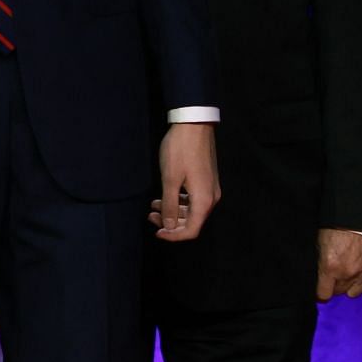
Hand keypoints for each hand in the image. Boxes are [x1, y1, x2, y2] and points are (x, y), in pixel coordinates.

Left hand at [149, 122, 218, 240]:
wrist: (194, 125)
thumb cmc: (180, 151)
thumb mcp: (170, 179)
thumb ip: (170, 205)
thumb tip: (170, 226)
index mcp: (204, 200)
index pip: (192, 230)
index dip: (174, 236)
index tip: (157, 233)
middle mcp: (211, 198)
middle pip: (192, 221)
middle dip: (170, 223)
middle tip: (150, 216)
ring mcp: (209, 188)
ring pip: (192, 210)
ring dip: (172, 211)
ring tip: (152, 206)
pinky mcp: (205, 180)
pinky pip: (193, 199)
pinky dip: (178, 201)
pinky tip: (163, 197)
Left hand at [316, 229, 361, 300]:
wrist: (360, 217)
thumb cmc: (335, 226)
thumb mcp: (319, 244)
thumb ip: (318, 262)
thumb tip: (316, 275)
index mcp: (330, 267)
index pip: (323, 294)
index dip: (319, 293)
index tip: (318, 289)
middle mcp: (347, 273)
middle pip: (338, 292)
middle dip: (332, 287)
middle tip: (331, 277)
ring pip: (353, 293)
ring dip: (347, 286)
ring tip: (345, 276)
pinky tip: (357, 275)